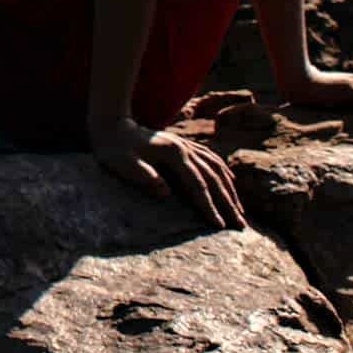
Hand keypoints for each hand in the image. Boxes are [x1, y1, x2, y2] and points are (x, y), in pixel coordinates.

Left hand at [90, 116, 244, 229]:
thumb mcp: (122, 163)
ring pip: (217, 168)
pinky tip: (231, 182)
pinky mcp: (183, 145)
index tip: (218, 225)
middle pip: (214, 178)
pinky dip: (224, 171)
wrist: (111, 126)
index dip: (208, 205)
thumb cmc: (113, 149)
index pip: (197, 184)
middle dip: (228, 203)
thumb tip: (165, 192)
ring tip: (240, 211)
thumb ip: (142, 175)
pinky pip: (211, 158)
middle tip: (241, 226)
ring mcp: (186, 145)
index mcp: (172, 153)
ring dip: (230, 190)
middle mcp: (184, 148)